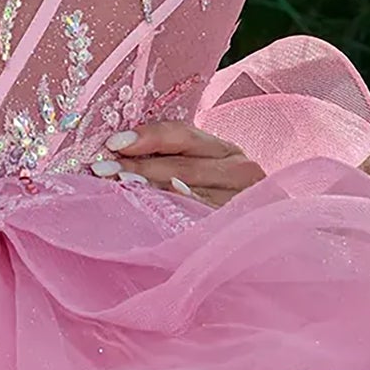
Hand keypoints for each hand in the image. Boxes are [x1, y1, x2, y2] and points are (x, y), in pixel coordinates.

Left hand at [88, 121, 265, 207]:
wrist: (267, 233)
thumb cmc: (222, 199)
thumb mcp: (205, 172)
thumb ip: (173, 161)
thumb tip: (119, 154)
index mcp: (225, 150)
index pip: (183, 135)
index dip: (148, 136)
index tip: (113, 143)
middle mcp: (240, 169)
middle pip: (183, 165)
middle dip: (139, 166)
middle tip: (102, 170)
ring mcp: (244, 198)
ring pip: (191, 190)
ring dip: (151, 189)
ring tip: (119, 187)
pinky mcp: (241, 224)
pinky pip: (205, 217)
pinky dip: (180, 211)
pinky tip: (157, 211)